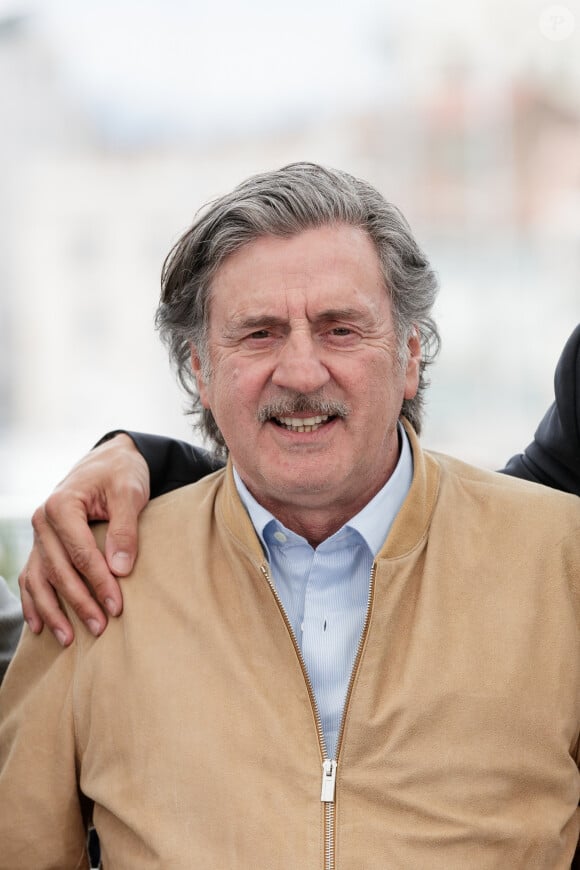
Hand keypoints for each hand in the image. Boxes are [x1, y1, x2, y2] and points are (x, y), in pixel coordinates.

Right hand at [19, 434, 149, 645]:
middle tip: (101, 628)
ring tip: (69, 639)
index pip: (80, 552)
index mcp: (61, 505)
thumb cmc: (121, 475)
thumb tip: (120, 569)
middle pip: (59, 570)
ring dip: (52, 611)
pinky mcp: (42, 545)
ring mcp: (38, 535)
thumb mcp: (129, 493)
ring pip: (39, 579)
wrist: (110, 461)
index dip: (98, 582)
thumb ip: (125, 529)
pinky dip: (33, 602)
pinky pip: (31, 577)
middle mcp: (42, 521)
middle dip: (79, 603)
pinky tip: (39, 627)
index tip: (117, 607)